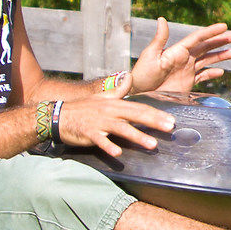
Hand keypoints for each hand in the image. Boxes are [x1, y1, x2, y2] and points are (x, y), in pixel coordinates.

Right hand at [56, 95, 175, 158]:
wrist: (59, 115)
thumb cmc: (83, 108)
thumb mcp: (102, 96)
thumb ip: (119, 90)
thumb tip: (129, 77)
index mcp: (115, 104)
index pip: (140, 108)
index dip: (156, 113)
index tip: (171, 119)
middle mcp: (110, 112)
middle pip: (135, 116)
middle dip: (154, 122)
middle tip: (170, 128)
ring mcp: (100, 123)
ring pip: (122, 129)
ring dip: (138, 136)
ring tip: (152, 144)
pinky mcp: (89, 134)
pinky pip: (101, 141)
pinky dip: (109, 146)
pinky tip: (118, 153)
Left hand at [129, 18, 230, 95]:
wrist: (138, 93)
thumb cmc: (141, 74)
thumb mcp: (150, 55)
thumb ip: (159, 39)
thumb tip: (162, 19)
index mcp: (177, 51)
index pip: (198, 38)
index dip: (211, 32)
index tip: (224, 26)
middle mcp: (184, 58)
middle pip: (206, 47)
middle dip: (221, 41)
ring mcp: (187, 70)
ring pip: (207, 60)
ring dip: (220, 56)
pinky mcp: (187, 83)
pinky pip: (203, 77)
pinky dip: (212, 74)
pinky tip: (221, 72)